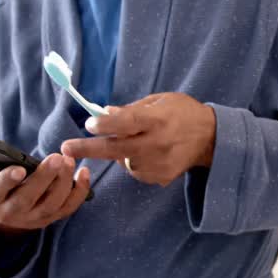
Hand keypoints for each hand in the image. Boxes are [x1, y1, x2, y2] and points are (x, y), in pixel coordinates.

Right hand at [0, 154, 90, 234]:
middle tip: (57, 158)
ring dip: (63, 183)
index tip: (19, 170)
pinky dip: (79, 192)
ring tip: (69, 161)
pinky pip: (67, 208)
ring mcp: (31, 219)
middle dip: (44, 178)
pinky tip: (84, 172)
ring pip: (50, 205)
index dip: (7, 181)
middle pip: (28, 198)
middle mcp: (9, 212)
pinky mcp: (49, 219)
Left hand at [60, 92, 216, 186]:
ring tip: (138, 140)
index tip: (89, 124)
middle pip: (116, 148)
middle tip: (65, 148)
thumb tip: (104, 113)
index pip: (127, 123)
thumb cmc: (182, 112)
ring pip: (124, 161)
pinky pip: (136, 171)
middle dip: (88, 148)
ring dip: (120, 152)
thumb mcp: (160, 101)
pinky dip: (134, 161)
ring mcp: (159, 163)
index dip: (106, 124)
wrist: (212, 138)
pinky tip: (148, 152)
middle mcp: (157, 143)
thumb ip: (132, 109)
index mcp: (157, 119)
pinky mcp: (161, 177)